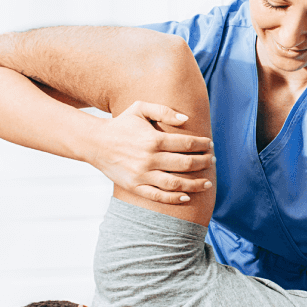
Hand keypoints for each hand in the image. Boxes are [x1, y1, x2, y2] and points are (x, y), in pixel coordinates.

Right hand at [93, 101, 214, 204]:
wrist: (95, 142)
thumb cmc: (121, 124)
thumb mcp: (140, 108)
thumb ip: (163, 110)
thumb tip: (186, 119)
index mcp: (153, 139)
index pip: (187, 143)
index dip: (202, 144)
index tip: (209, 145)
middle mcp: (149, 159)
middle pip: (185, 164)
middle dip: (203, 162)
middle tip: (211, 161)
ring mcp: (142, 175)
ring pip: (175, 183)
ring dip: (195, 184)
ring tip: (207, 182)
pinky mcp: (135, 187)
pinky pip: (158, 196)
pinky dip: (174, 198)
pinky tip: (186, 196)